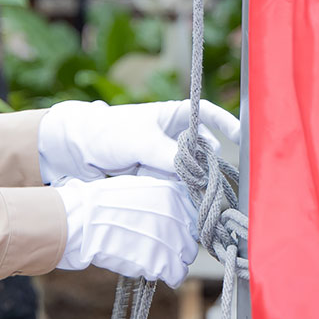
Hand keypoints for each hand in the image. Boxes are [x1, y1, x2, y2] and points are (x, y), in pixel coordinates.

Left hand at [37, 99, 240, 183]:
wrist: (75, 151)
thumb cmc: (107, 133)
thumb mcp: (140, 141)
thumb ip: (169, 156)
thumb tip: (195, 175)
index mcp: (172, 115)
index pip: (207, 114)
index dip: (226, 123)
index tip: (243, 136)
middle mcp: (173, 135)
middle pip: (203, 148)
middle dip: (213, 163)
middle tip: (219, 179)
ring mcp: (165, 157)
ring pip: (192, 170)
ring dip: (198, 182)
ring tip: (207, 196)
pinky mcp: (156, 176)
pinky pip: (177, 185)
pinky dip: (183, 193)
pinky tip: (189, 204)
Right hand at [53, 174, 199, 287]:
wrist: (81, 223)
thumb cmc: (101, 204)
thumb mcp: (137, 187)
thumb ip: (162, 198)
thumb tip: (176, 211)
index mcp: (172, 193)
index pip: (193, 214)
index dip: (183, 225)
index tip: (172, 230)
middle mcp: (176, 215)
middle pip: (191, 237)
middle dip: (177, 243)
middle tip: (157, 245)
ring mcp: (170, 239)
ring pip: (186, 257)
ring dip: (172, 259)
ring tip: (152, 257)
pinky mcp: (161, 262)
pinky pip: (177, 274)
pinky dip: (168, 276)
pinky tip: (154, 270)